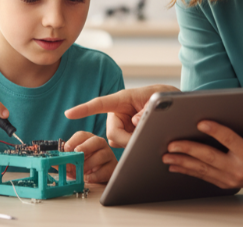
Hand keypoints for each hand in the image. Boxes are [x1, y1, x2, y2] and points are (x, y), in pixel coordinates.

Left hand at [64, 132, 116, 183]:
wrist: (100, 175)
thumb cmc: (85, 164)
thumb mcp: (74, 161)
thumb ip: (65, 160)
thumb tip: (55, 162)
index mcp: (88, 139)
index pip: (82, 135)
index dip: (73, 140)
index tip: (66, 148)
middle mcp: (100, 144)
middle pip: (96, 141)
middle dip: (85, 146)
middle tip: (77, 153)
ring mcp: (108, 154)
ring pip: (102, 155)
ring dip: (89, 163)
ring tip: (81, 170)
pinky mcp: (113, 167)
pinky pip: (106, 169)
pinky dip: (95, 175)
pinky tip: (88, 178)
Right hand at [65, 85, 179, 146]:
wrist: (174, 107)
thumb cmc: (164, 97)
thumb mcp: (158, 98)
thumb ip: (147, 109)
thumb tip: (135, 121)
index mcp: (122, 99)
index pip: (99, 104)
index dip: (83, 109)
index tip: (68, 114)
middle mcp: (118, 112)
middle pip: (113, 132)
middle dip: (127, 139)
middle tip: (145, 138)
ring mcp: (121, 124)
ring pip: (118, 141)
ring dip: (132, 141)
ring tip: (149, 132)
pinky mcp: (126, 134)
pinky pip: (124, 144)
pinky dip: (133, 145)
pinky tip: (143, 138)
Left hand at [163, 103, 242, 190]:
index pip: (230, 141)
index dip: (215, 131)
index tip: (200, 122)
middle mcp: (239, 168)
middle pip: (209, 157)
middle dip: (189, 150)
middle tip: (171, 143)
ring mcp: (230, 178)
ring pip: (202, 169)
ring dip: (183, 162)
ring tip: (166, 156)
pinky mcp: (225, 183)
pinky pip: (203, 176)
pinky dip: (188, 171)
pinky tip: (174, 166)